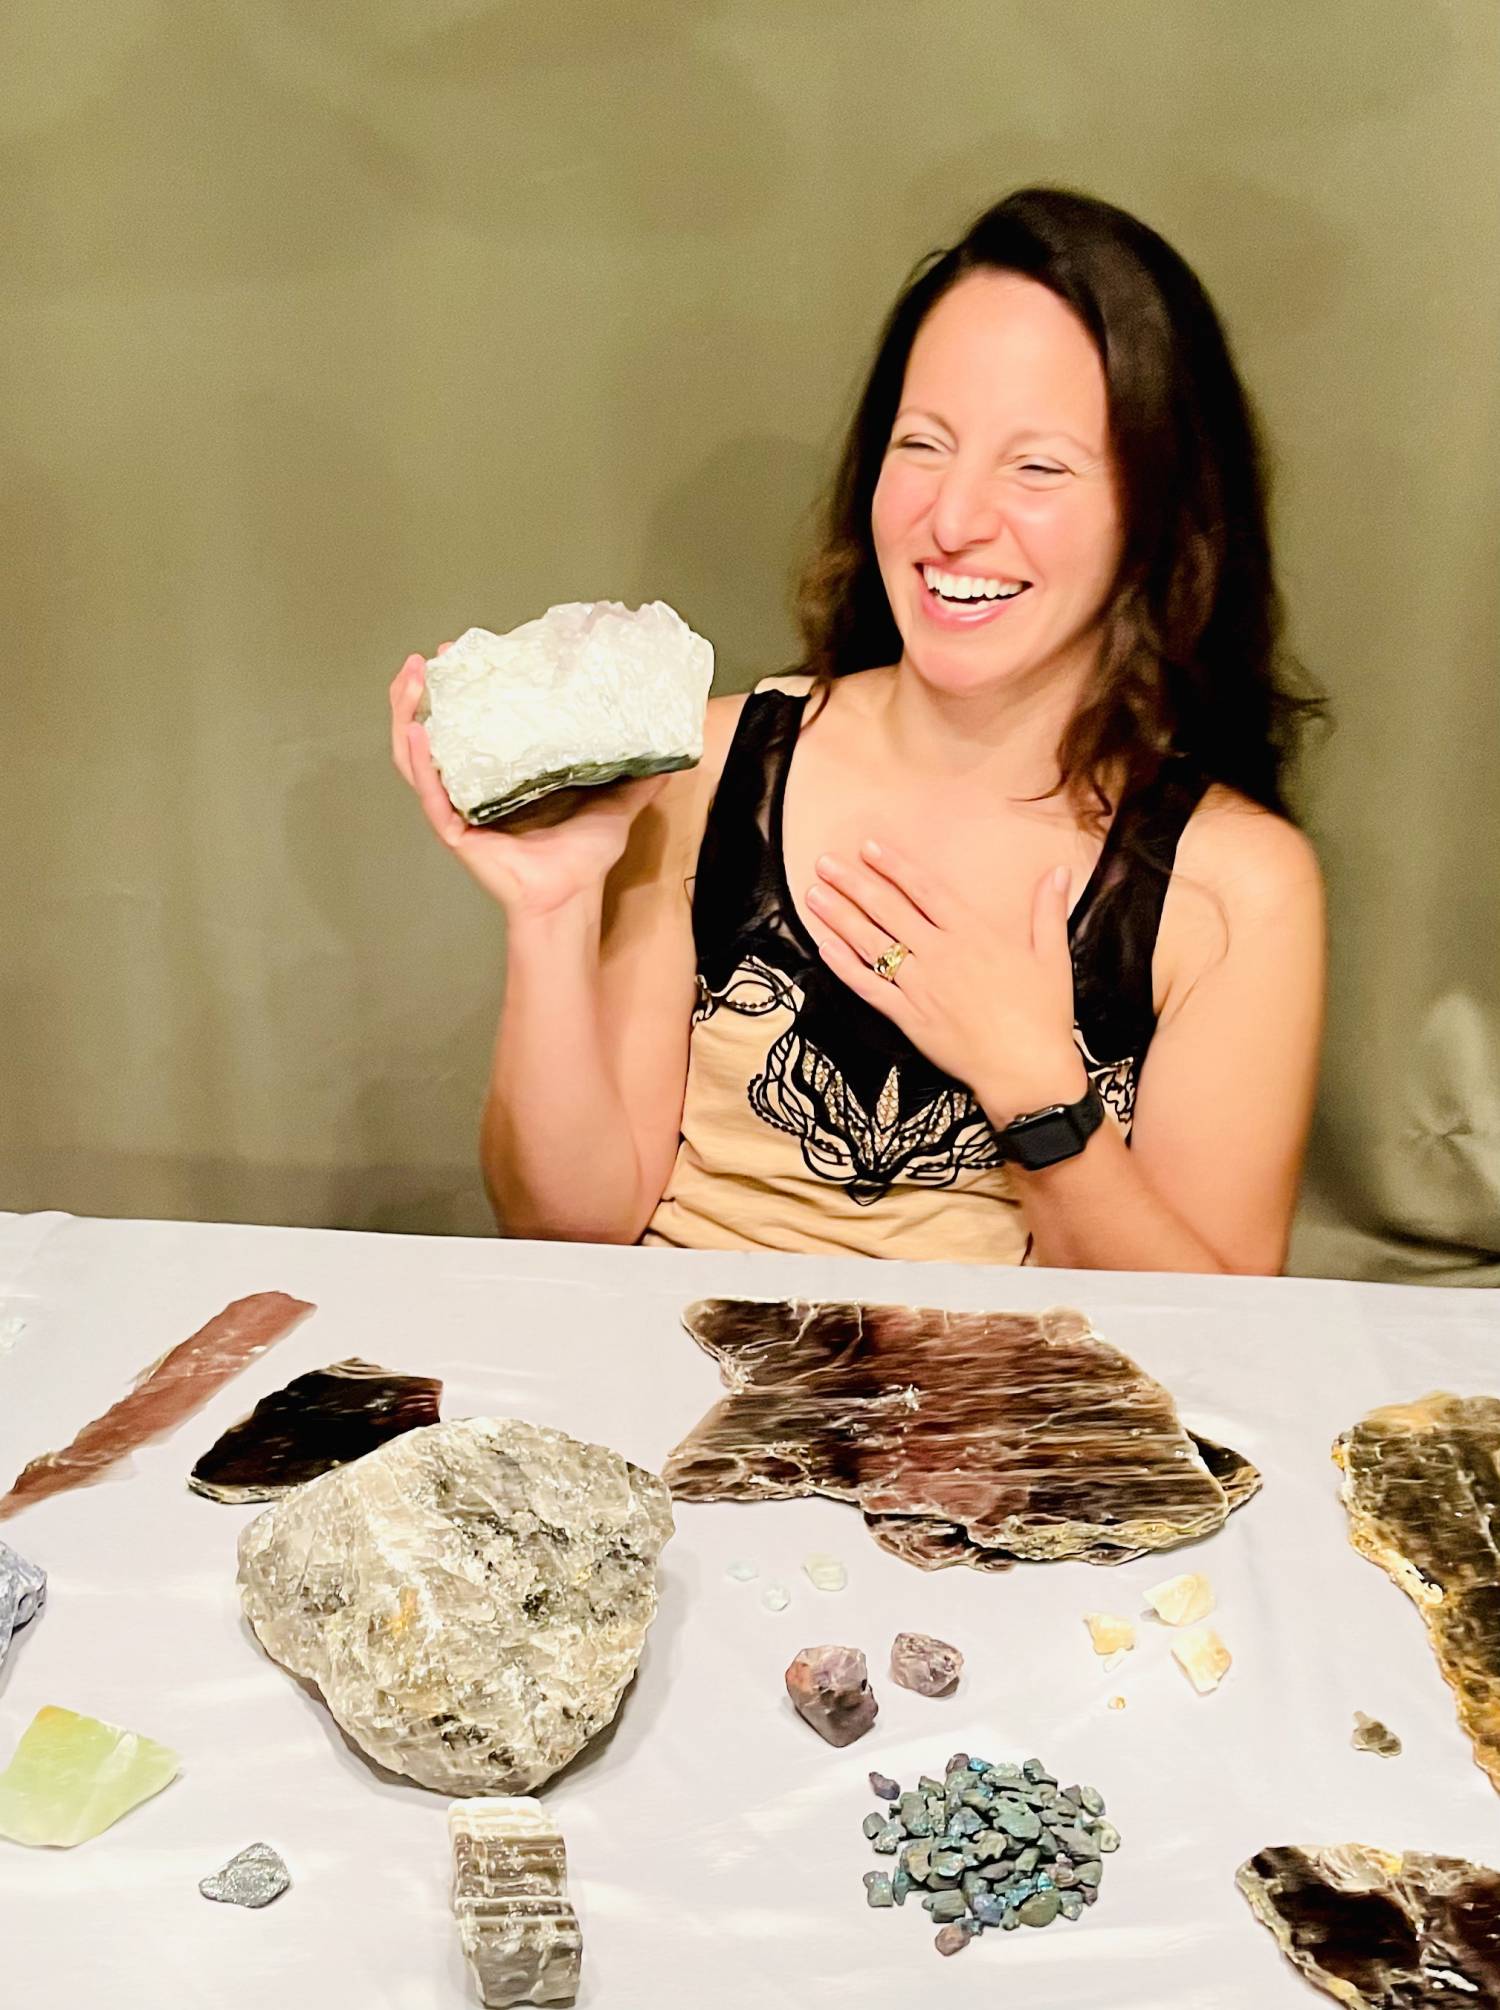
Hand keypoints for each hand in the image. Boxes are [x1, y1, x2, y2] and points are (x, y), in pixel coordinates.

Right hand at [389, 650, 668, 920]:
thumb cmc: (584, 857)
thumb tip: (669, 750)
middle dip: (423, 692)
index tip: (464, 654)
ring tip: (411, 680)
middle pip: (433, 733)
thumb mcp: (617, 803)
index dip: (463, 689)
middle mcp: (473, 788)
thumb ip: (638, 776)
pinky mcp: (456, 830)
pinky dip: (421, 763)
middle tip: (427, 659)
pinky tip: (417, 731)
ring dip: (408, 715)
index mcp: (500, 776)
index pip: (472, 724)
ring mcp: (459, 808)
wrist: (573, 897)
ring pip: (418, 758)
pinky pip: (431, 793)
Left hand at [803, 838, 1088, 1126]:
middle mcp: (940, 954)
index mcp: (973, 934)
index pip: (925, 891)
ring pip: (871, 944)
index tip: (868, 848)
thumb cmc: (1043, 1016)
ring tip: (814, 895)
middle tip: (825, 862)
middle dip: (853, 884)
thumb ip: (1048, 911)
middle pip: (888, 911)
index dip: (894, 867)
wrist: (1026, 1071)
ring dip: (840, 917)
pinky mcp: (908, 1018)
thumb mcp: (1052, 957)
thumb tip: (1060, 872)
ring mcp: (920, 986)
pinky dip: (843, 967)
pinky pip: (869, 987)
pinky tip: (824, 947)